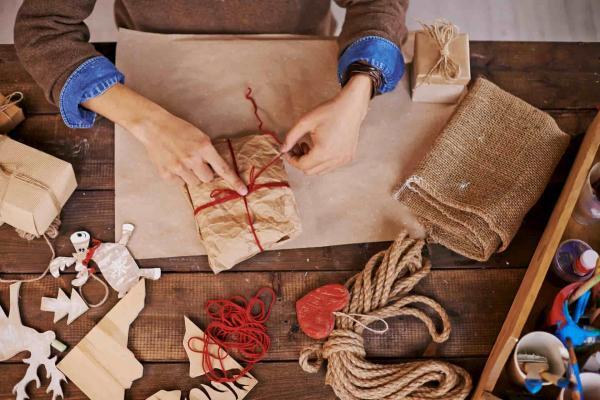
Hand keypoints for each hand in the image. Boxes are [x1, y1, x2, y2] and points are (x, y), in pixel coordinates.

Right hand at [131, 112, 246, 193]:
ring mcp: (179, 168)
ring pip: (194, 183)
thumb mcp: (199, 136)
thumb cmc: (179, 129)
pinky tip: (173, 164)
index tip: (243, 191)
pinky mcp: (166, 174)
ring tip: (183, 162)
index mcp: (204, 147)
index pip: (223, 169)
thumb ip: (209, 152)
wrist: (153, 127)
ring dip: (192, 175)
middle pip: (208, 179)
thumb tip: (218, 169)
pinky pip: (180, 184)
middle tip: (196, 163)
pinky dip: (178, 177)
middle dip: (205, 173)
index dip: (234, 181)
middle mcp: (192, 159)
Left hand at [281, 74, 371, 174]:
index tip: (287, 151)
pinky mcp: (348, 158)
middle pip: (310, 171)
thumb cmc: (329, 112)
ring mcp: (343, 160)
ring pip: (320, 171)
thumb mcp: (305, 122)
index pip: (302, 166)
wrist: (351, 107)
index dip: (291, 160)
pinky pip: (330, 166)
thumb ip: (291, 137)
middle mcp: (334, 159)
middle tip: (297, 147)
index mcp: (323, 152)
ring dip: (311, 162)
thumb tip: (282, 149)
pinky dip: (322, 161)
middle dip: (300, 161)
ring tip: (309, 146)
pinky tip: (321, 147)